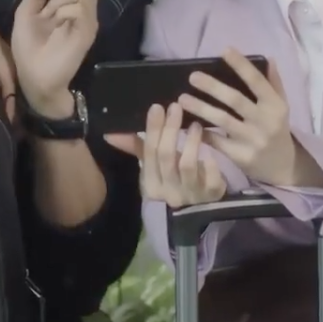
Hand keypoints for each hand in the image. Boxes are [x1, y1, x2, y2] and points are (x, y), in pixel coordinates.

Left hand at [11, 0, 117, 118]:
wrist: (33, 77)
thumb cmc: (28, 48)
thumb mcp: (26, 12)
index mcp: (69, 4)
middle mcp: (83, 9)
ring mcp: (87, 20)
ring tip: (51, 20)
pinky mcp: (87, 30)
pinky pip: (79, 7)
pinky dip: (63, 11)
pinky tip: (58, 27)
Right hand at [105, 102, 226, 207]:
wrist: (199, 214)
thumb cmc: (172, 182)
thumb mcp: (154, 169)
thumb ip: (137, 148)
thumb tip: (111, 133)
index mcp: (150, 184)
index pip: (149, 153)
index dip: (153, 129)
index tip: (158, 107)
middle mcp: (168, 191)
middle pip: (166, 156)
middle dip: (170, 129)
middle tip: (176, 107)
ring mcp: (190, 194)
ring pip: (187, 165)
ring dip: (191, 141)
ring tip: (196, 124)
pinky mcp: (212, 195)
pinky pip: (211, 179)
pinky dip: (211, 164)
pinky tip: (211, 151)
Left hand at [178, 49, 297, 185]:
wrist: (283, 168)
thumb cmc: (278, 131)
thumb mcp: (281, 107)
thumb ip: (273, 83)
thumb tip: (267, 58)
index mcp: (275, 106)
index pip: (257, 82)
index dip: (241, 65)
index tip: (225, 50)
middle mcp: (265, 122)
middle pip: (235, 100)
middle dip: (213, 87)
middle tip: (192, 76)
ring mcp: (252, 140)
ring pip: (222, 120)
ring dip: (201, 108)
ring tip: (182, 99)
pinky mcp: (240, 156)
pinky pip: (216, 142)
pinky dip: (201, 132)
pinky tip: (186, 124)